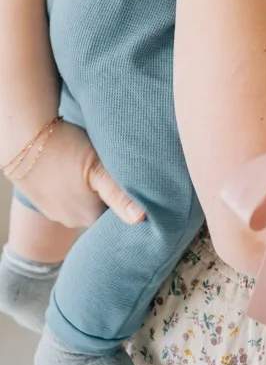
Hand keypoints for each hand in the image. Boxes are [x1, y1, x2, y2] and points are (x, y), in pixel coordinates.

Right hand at [10, 120, 144, 229]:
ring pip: (86, 202)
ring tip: (96, 166)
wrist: (25, 142)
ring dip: (93, 189)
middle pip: (104, 209)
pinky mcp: (47, 202)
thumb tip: (140, 219)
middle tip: (118, 169)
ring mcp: (59, 213)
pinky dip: (77, 186)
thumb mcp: (98, 168)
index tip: (138, 181)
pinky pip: (69, 197)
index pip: (121, 214)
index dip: (132, 198)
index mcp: (92, 218)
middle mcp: (75, 222)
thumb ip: (119, 195)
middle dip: (113, 193)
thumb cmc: (66, 150)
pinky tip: (76, 169)